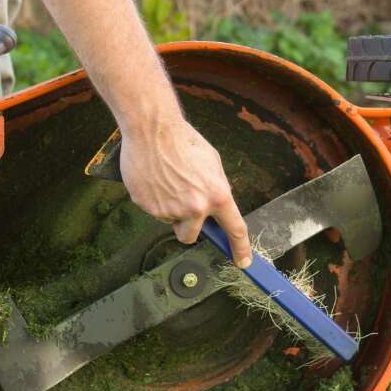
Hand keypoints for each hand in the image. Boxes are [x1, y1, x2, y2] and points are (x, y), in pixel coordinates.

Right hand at [119, 117, 252, 268]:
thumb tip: (215, 205)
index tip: (243, 261)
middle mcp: (195, 207)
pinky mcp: (148, 206)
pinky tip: (154, 179)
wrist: (152, 129)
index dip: (240, 249)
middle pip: (190, 236)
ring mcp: (169, 209)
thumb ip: (216, 188)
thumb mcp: (212, 163)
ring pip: (169, 221)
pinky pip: (153, 210)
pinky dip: (153, 198)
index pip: (234, 229)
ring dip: (169, 208)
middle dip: (186, 227)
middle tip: (181, 206)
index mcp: (217, 195)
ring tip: (166, 180)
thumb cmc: (183, 141)